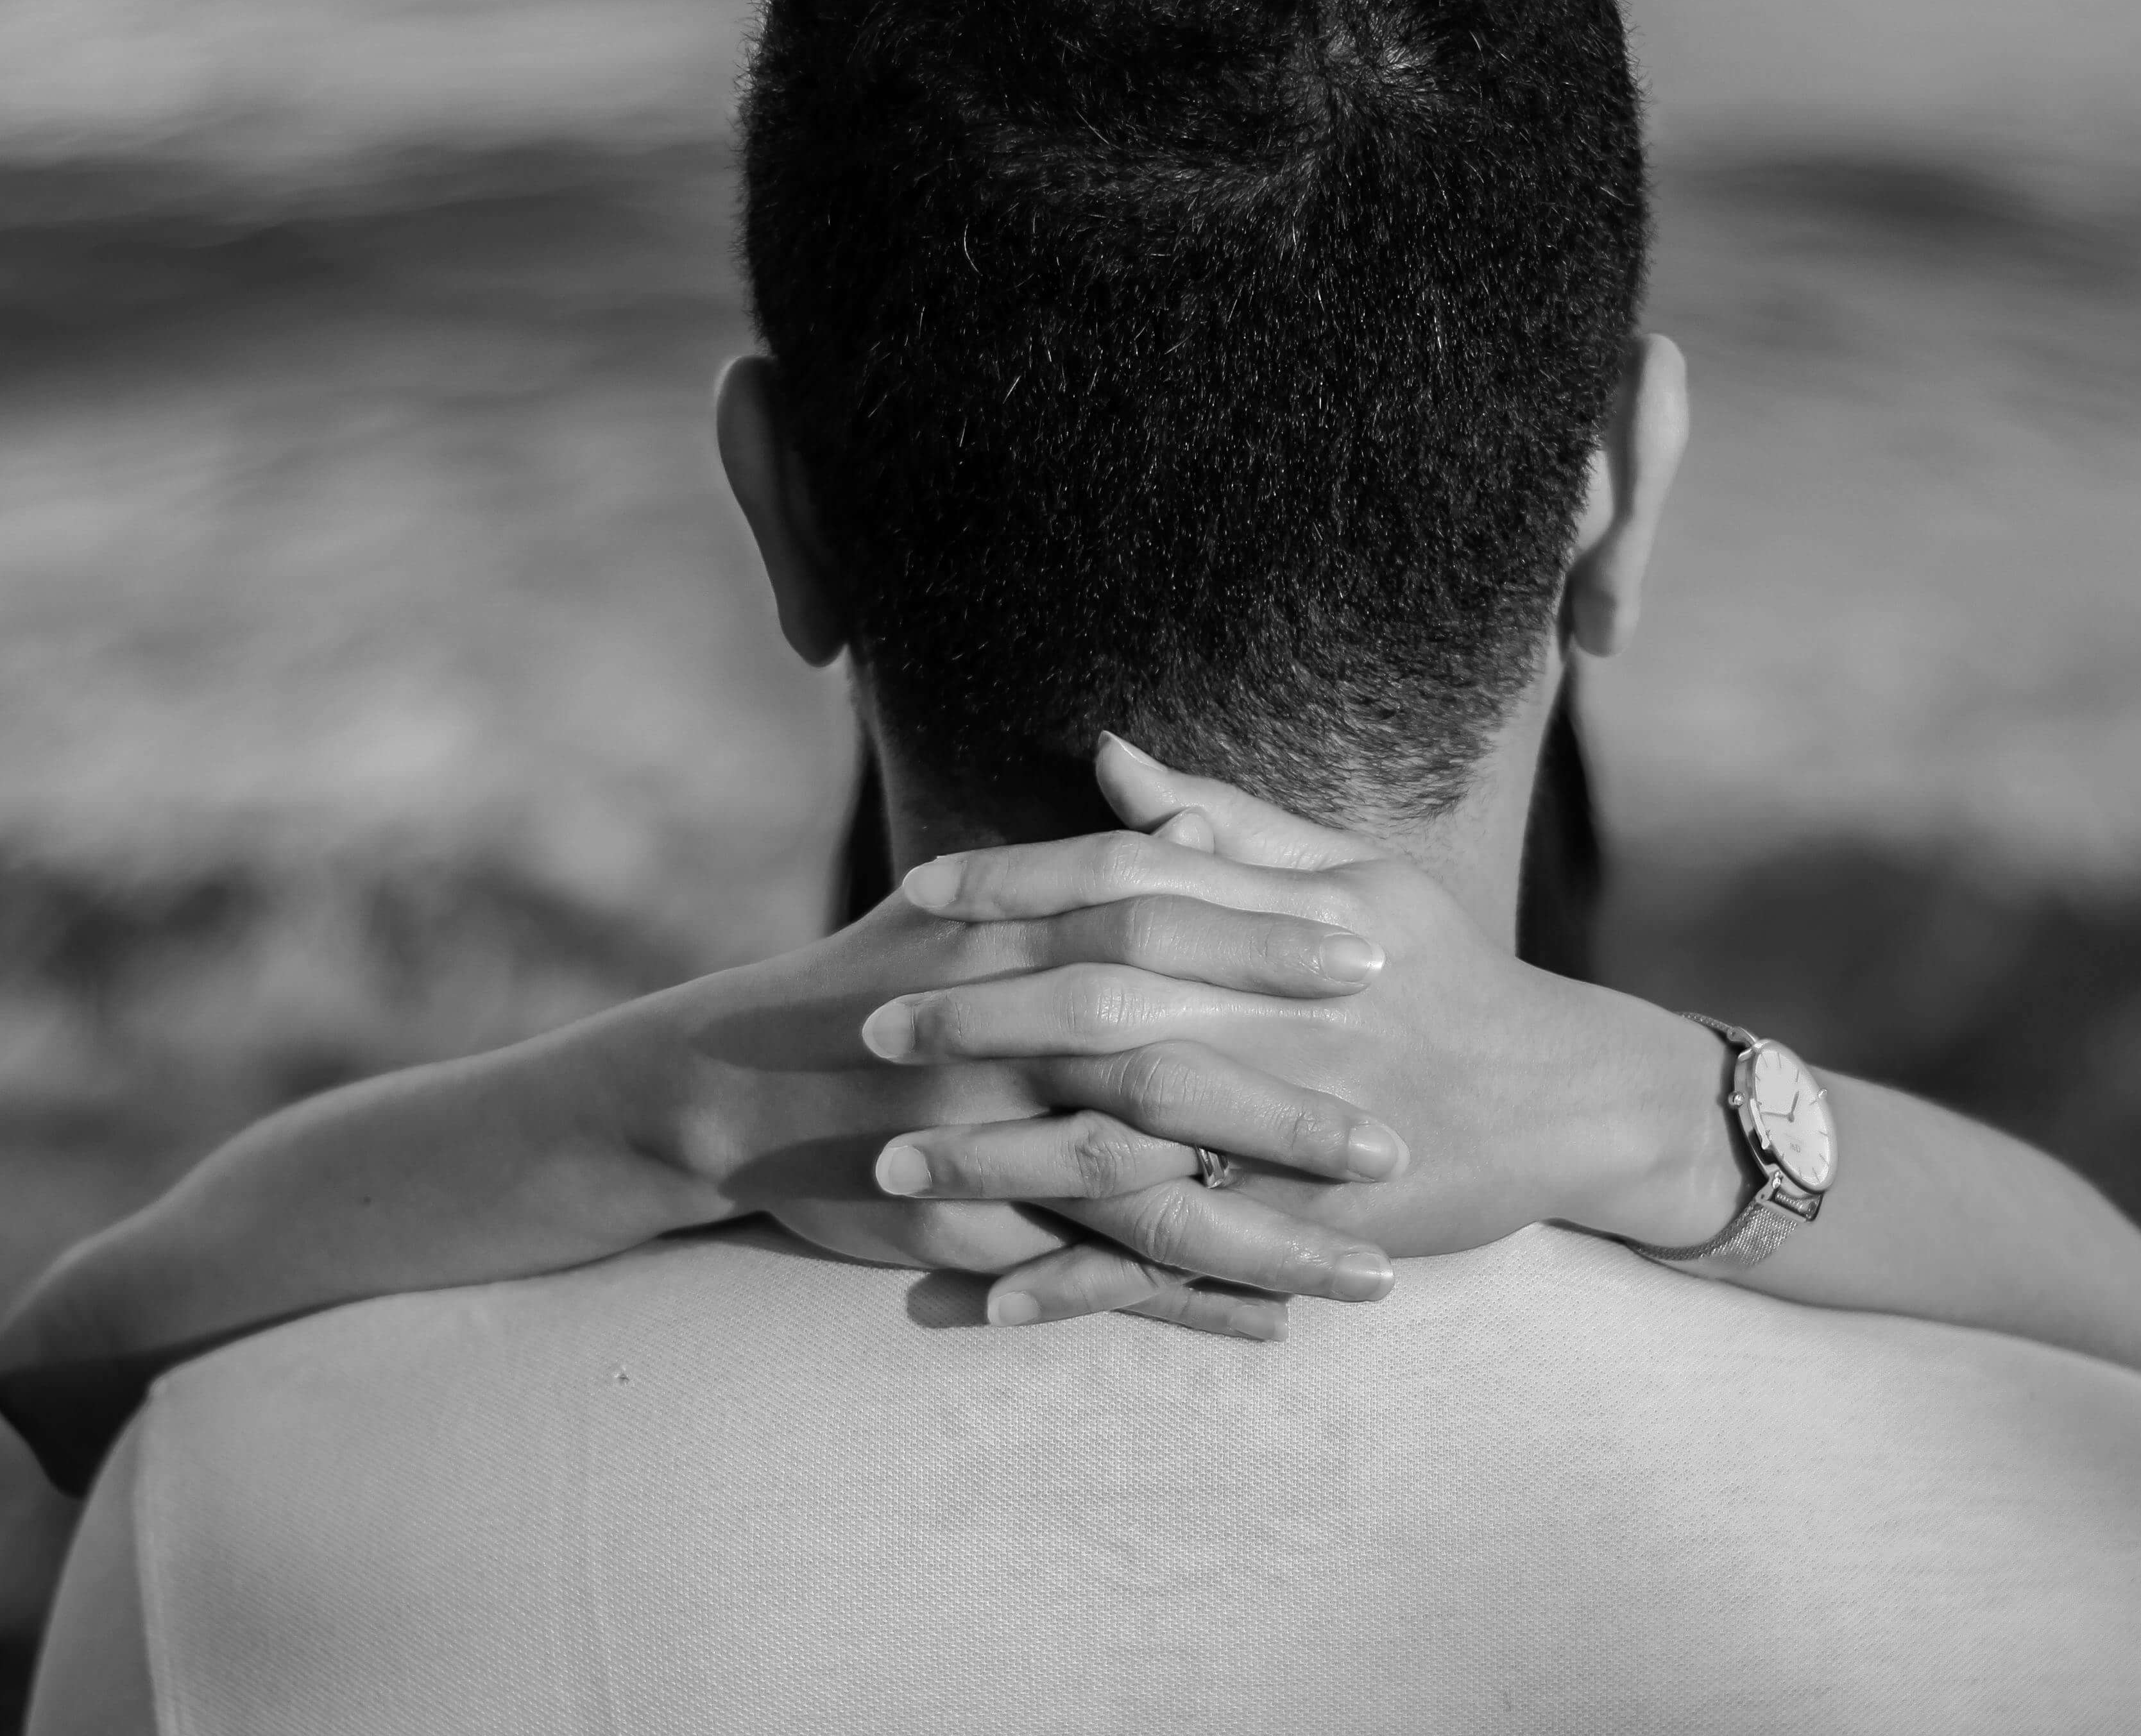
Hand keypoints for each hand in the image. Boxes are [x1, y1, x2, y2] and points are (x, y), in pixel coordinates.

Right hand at [612, 838, 1411, 1339]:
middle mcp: (1002, 1046)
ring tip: (1377, 1276)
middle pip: (1168, 1078)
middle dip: (1292, 1117)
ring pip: (1145, 1208)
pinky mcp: (958, 1231)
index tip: (1378, 961)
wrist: (737, 1080)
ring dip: (1267, 1245)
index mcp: (1015, 946)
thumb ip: (1091, 865)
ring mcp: (980, 1148)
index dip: (1269, 945)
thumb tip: (1195, 815)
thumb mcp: (973, 908)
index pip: (1161, 927)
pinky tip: (1273, 1326)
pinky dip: (1181, 1309)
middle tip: (1402, 1144)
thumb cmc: (880, 981)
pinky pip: (1089, 1282)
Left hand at [859, 736, 1742, 1320]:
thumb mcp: (1356, 873)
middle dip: (976, 1016)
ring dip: (1000, 1156)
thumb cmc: (1446, 973)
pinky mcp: (1310, 1220)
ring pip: (1127, 1137)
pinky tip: (992, 1298)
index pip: (1131, 878)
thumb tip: (1110, 757)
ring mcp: (1299, 1122)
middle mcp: (1287, 1010)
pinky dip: (1084, 1282)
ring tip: (892, 1170)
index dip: (1017, 880)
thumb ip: (1226, 824)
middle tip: (868, 1033)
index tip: (916, 890)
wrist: (1570, 1095)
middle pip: (1106, 1000)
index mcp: (1291, 914)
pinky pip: (1177, 1257)